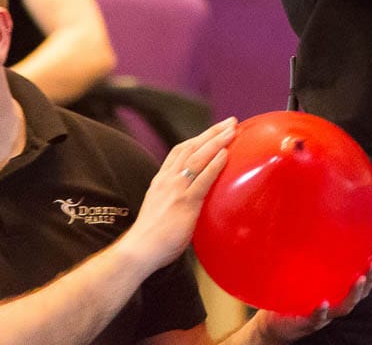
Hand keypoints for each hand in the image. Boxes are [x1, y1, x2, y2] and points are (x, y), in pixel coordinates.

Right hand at [124, 118, 236, 269]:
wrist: (139, 250)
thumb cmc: (151, 237)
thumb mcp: (159, 208)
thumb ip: (173, 198)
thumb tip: (191, 201)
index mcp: (161, 180)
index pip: (179, 151)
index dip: (198, 138)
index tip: (213, 130)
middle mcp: (167, 179)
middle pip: (191, 147)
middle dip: (211, 132)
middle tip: (230, 122)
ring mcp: (176, 189)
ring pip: (198, 157)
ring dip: (216, 141)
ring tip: (232, 130)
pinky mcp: (185, 202)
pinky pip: (203, 178)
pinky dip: (215, 163)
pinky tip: (226, 154)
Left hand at [251, 218, 371, 341]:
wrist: (279, 319)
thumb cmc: (304, 291)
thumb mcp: (320, 268)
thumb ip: (334, 251)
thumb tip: (356, 226)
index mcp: (342, 289)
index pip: (365, 279)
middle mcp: (338, 301)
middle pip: (360, 292)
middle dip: (369, 277)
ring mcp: (326, 313)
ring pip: (345, 306)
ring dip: (354, 294)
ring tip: (359, 280)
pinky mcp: (309, 321)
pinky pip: (317, 317)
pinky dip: (321, 311)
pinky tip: (323, 303)